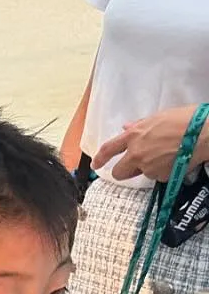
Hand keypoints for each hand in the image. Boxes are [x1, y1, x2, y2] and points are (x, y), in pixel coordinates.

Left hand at [92, 105, 207, 181]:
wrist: (203, 133)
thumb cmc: (185, 120)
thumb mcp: (158, 117)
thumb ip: (139, 125)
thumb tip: (127, 128)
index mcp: (134, 136)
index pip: (108, 149)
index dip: (99, 158)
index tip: (95, 165)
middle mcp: (136, 153)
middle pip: (119, 172)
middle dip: (124, 171)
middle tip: (135, 166)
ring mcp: (148, 167)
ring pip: (142, 174)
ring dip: (149, 168)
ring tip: (166, 154)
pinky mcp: (160, 176)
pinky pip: (157, 176)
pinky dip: (163, 171)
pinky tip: (174, 159)